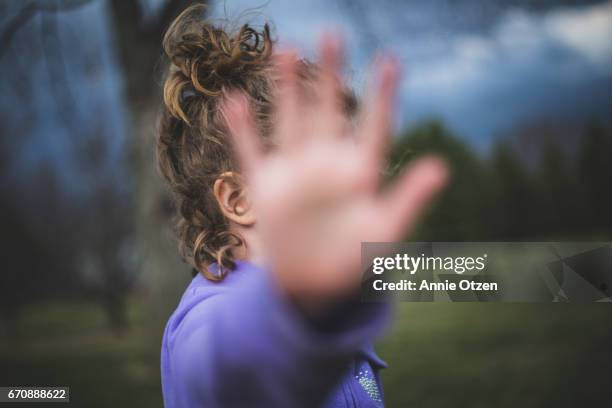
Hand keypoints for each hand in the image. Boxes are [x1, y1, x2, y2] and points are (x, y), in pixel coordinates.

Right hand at [223, 34, 447, 300]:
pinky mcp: (266, 187)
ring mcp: (295, 172)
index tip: (389, 60)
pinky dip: (241, 128)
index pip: (373, 125)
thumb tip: (442, 166)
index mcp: (359, 171)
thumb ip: (410, 199)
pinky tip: (232, 99)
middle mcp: (327, 163)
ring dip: (286, 88)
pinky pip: (251, 151)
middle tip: (333, 33)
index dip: (382, 95)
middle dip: (330, 74)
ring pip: (291, 120)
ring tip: (286, 49)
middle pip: (328, 109)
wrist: (313, 287)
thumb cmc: (354, 260)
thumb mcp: (386, 230)